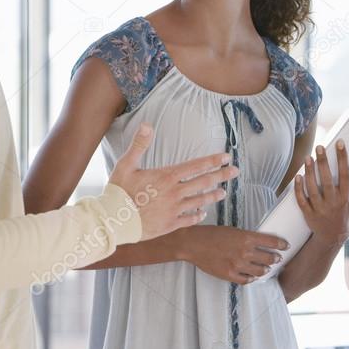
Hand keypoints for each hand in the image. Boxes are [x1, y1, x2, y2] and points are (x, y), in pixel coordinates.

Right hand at [109, 123, 236, 240]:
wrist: (113, 221)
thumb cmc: (118, 192)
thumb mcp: (126, 164)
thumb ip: (139, 144)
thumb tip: (147, 124)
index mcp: (167, 176)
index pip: (196, 166)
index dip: (213, 161)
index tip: (226, 157)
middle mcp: (174, 193)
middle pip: (204, 182)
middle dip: (221, 176)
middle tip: (235, 172)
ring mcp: (174, 210)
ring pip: (199, 201)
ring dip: (213, 196)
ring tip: (223, 193)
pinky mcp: (169, 224)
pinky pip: (189, 219)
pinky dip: (198, 215)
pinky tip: (203, 213)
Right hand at [179, 225, 289, 284]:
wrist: (194, 244)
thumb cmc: (212, 234)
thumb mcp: (233, 230)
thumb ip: (247, 238)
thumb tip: (259, 244)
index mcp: (246, 237)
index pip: (271, 242)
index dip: (281, 244)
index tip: (286, 246)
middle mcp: (244, 251)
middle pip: (268, 258)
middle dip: (275, 258)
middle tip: (278, 258)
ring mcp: (237, 264)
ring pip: (260, 271)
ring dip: (266, 270)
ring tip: (267, 269)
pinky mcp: (229, 274)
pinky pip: (246, 280)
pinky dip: (252, 279)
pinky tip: (253, 277)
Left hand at [294, 141, 348, 245]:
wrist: (333, 234)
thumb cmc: (345, 210)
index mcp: (345, 196)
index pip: (345, 174)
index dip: (343, 158)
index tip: (340, 143)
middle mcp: (333, 202)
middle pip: (327, 180)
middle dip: (323, 163)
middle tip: (319, 147)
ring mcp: (320, 209)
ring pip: (313, 189)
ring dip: (309, 173)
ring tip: (307, 158)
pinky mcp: (309, 214)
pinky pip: (302, 200)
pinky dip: (299, 189)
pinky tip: (298, 176)